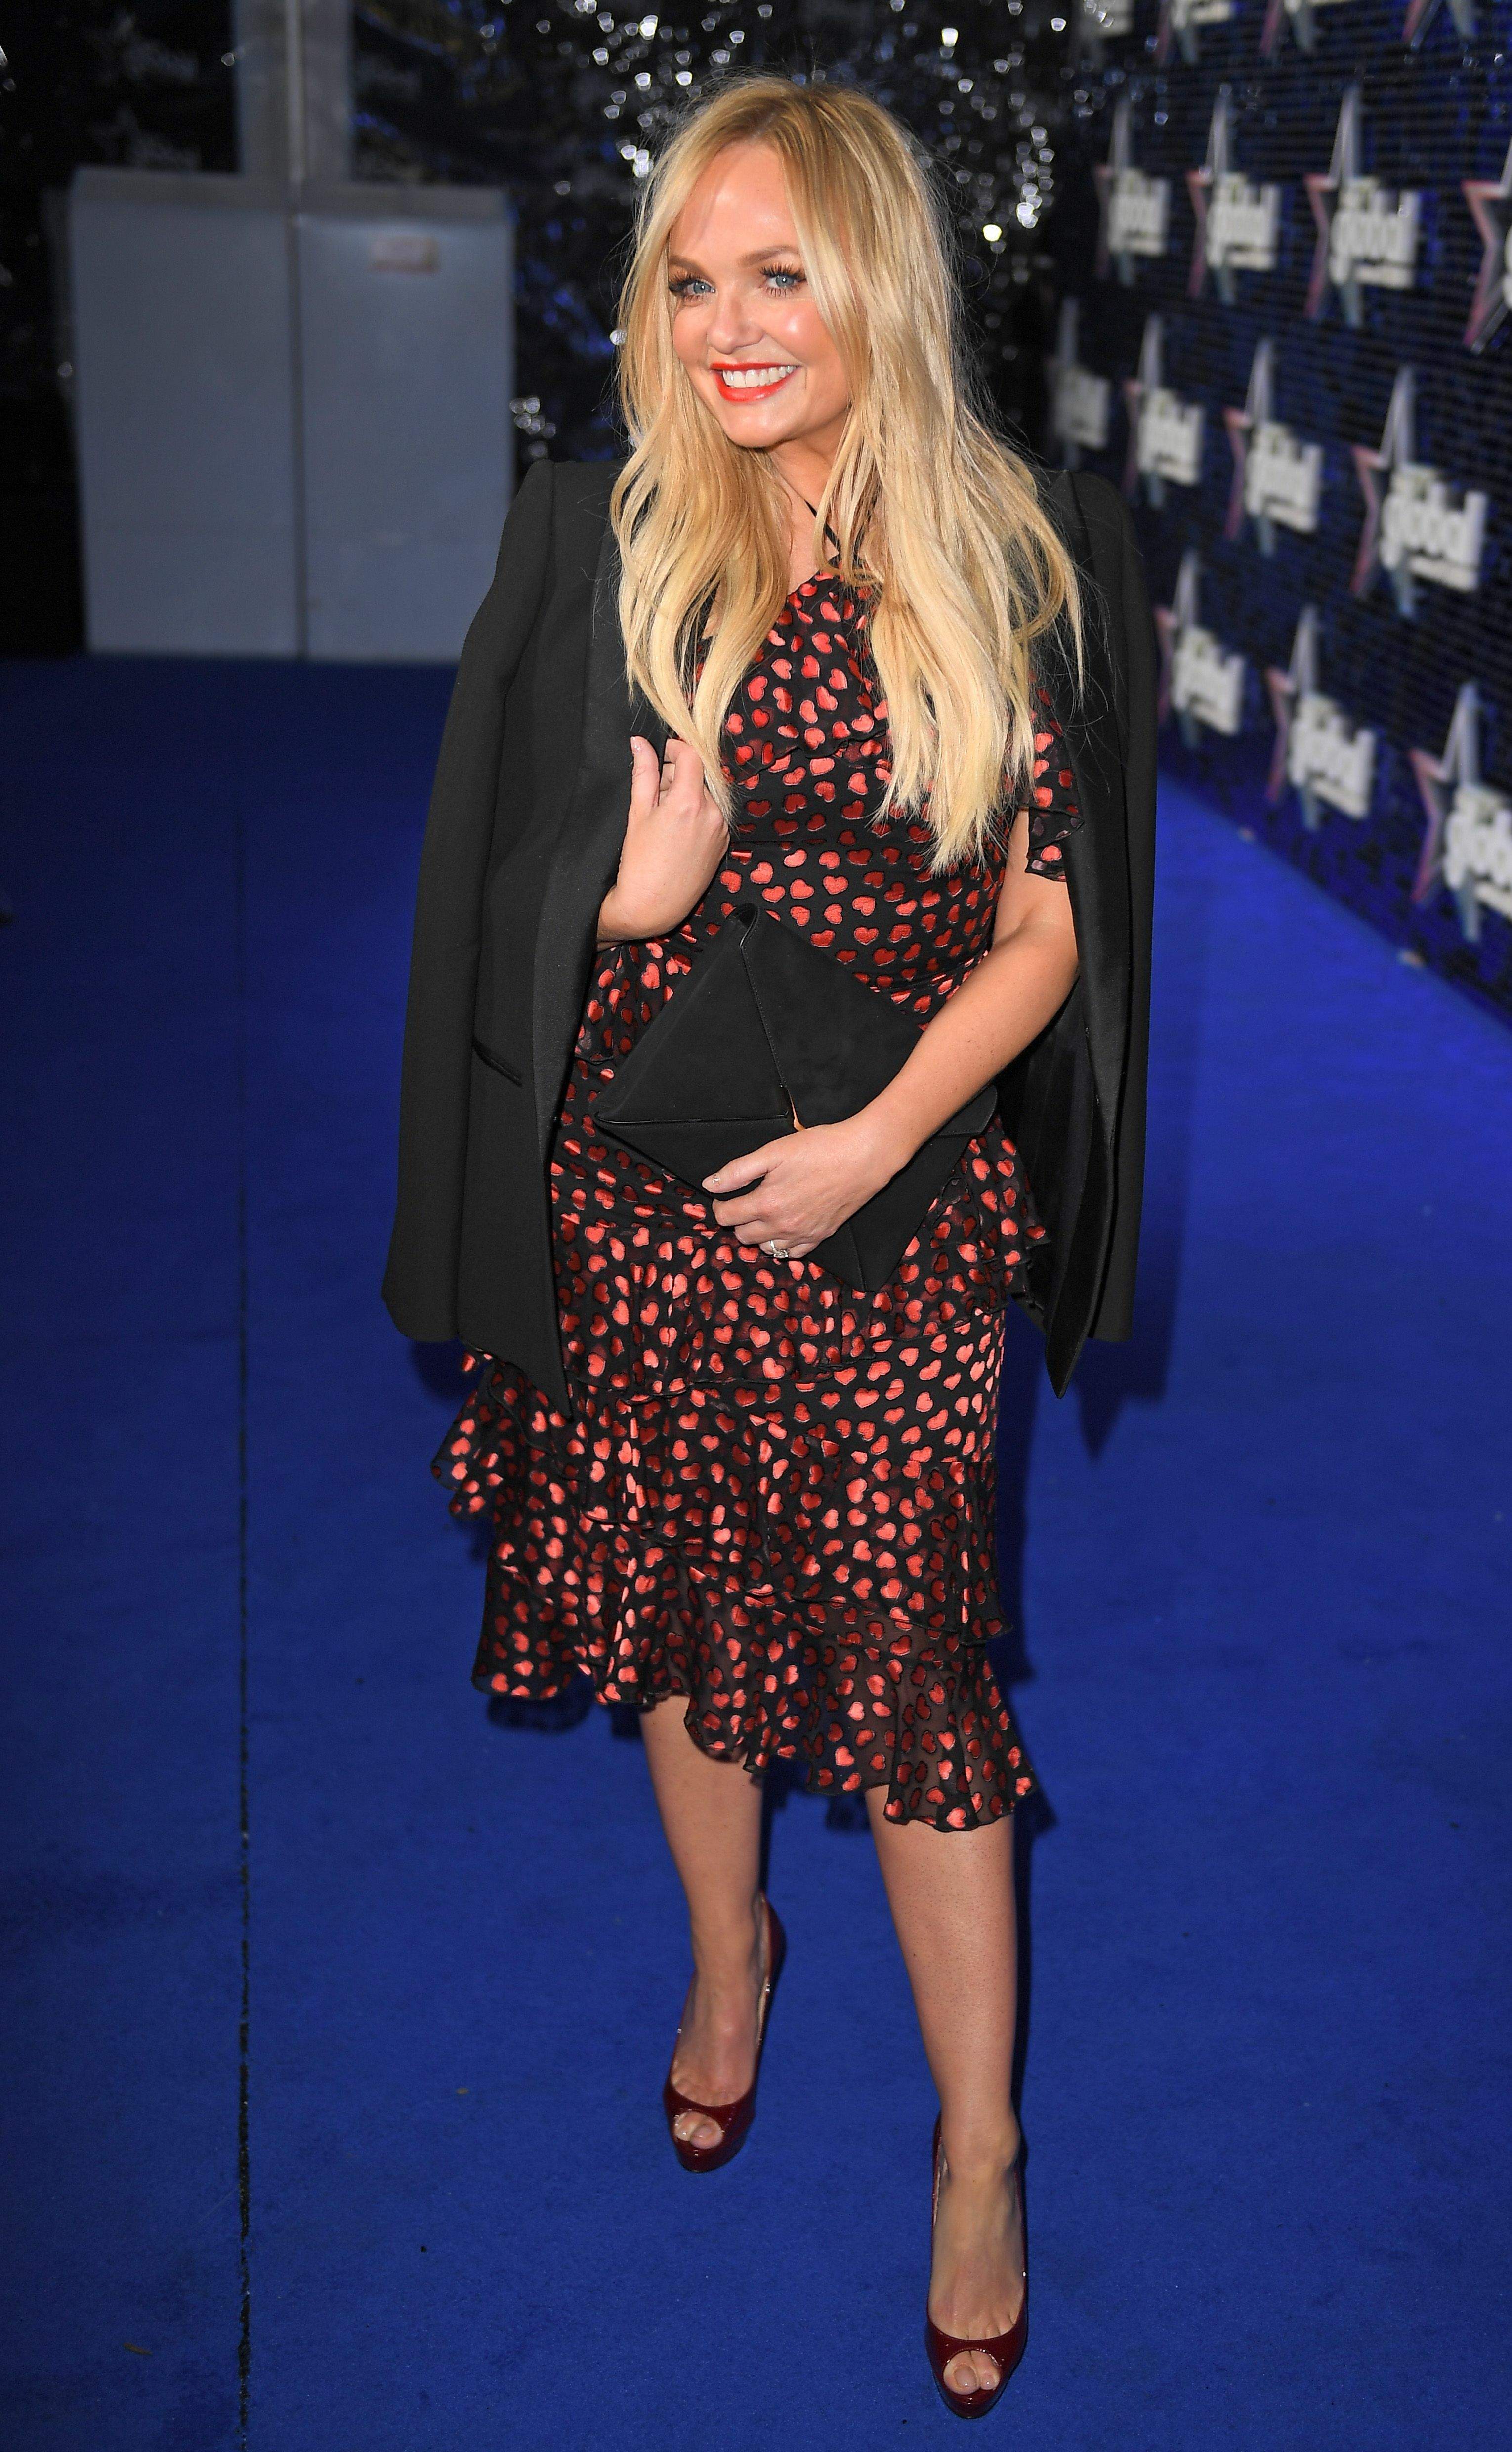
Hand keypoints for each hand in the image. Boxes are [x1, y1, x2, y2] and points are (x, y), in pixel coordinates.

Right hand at [597, 734, 728, 943]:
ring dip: (686, 797)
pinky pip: (711, 816)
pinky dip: (696, 816)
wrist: (653, 906)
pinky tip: (677, 835)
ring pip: (705, 797)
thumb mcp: (638, 813)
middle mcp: (713, 813)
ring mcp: (721, 830)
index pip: (691, 756)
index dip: (675, 749)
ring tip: (664, 822)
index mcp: (690, 802)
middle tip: (654, 798)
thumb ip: (643, 773)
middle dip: (676, 778)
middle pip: (697, 777)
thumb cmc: (640, 862)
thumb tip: (640, 743)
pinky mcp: (723, 844)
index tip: (662, 752)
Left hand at [702, 1112, 908, 1258]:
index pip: (726, 1217)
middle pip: (743, 1236)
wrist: (863, 1157)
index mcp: (766, 1205)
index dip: (719, 1205)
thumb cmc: (819, 1148)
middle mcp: (782, 1226)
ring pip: (766, 1248)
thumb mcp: (773, 1152)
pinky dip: (782, 1244)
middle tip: (744, 1201)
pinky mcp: (820, 1237)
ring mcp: (803, 1235)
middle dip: (737, 1220)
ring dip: (758, 1234)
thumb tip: (710, 1184)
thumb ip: (737, 1171)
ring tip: (764, 1213)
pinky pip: (792, 1253)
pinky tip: (785, 1226)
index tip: (723, 1195)